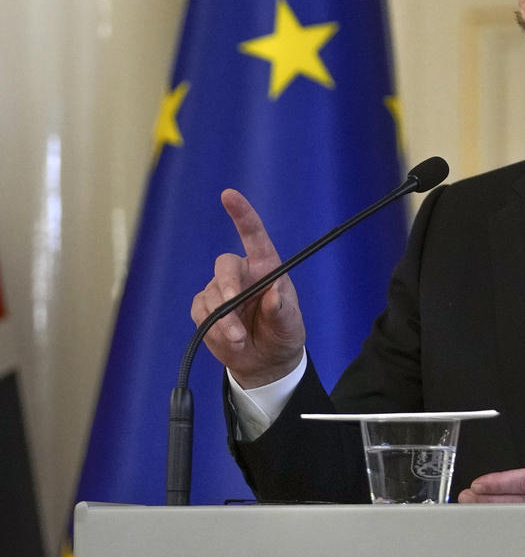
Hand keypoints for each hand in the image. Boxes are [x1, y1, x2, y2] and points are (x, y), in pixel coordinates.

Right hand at [190, 189, 305, 387]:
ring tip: (240, 340)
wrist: (265, 361)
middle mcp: (242, 274)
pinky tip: (230, 340)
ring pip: (210, 296)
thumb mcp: (291, 325)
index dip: (242, 214)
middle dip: (227, 287)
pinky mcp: (205, 309)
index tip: (228, 194)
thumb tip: (274, 293)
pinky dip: (214, 329)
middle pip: (225, 266)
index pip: (253, 235)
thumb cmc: (282, 334)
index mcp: (266, 267)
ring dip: (223, 321)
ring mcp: (220, 291)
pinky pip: (201, 314)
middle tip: (232, 308)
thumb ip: (283, 310)